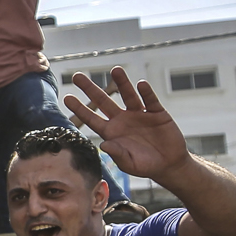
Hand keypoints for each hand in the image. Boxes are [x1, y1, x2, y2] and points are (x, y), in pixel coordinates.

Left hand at [62, 67, 186, 182]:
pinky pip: (150, 101)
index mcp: (111, 132)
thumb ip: (117, 154)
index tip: (67, 97)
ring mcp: (139, 114)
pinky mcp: (156, 113)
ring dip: (122, 83)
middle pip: (104, 101)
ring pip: (128, 95)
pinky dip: (146, 93)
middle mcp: (122, 120)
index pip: (92, 118)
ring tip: (116, 70)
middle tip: (77, 76)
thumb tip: (105, 145)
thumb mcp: (129, 164)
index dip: (80, 109)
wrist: (169, 164)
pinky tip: (141, 84)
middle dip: (90, 89)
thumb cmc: (145, 166)